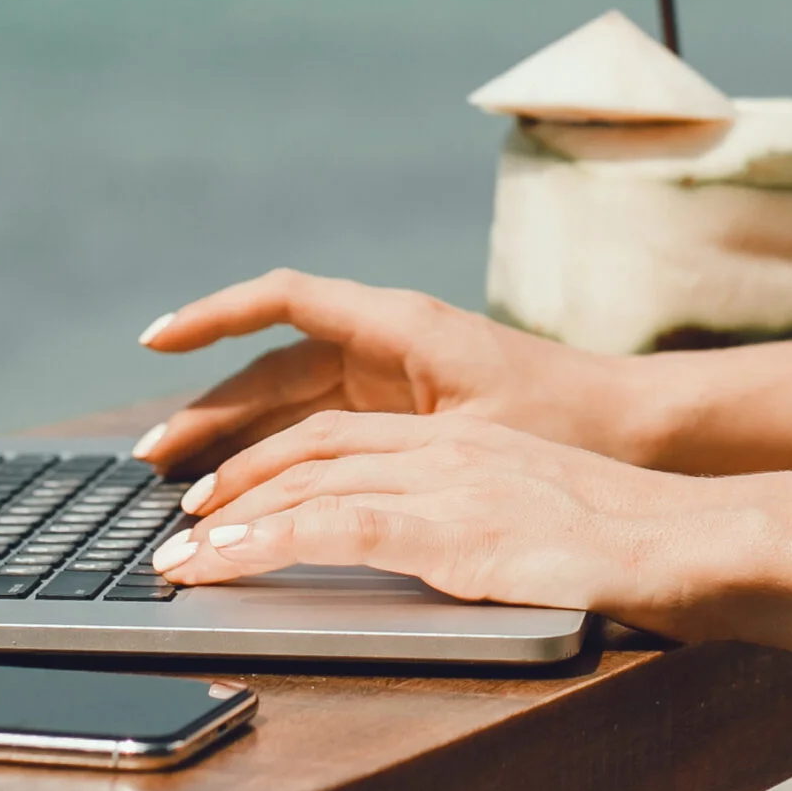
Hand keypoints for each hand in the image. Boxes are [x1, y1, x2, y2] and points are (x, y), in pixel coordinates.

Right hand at [132, 269, 635, 475]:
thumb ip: (394, 446)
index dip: (213, 316)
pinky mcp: (403, 415)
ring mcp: (391, 379)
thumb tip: (310, 470)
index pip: (283, 302)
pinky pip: (319, 425)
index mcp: (399, 326)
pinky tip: (242, 489)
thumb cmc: (570, 424)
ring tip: (176, 482)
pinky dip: (277, 453)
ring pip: (289, 401)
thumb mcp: (477, 437)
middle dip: (207, 410)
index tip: (156, 342)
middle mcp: (386, 342)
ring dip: (234, 438)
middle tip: (150, 459)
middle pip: (272, 368)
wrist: (641, 430)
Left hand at [149, 409, 726, 632]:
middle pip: (309, 445)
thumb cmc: (637, 540)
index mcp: (461, 438)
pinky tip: (229, 559)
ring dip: (230, 518)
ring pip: (309, 482)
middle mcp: (445, 446)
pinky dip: (271, 541)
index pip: (339, 430)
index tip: (221, 489)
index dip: (270, 455)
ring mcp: (448, 482)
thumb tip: (437, 546)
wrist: (698, 536)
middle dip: (231, 478)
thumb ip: (481, 516)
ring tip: (178, 556)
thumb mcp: (540, 512)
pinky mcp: (456, 528)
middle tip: (176, 520)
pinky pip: (339, 527)